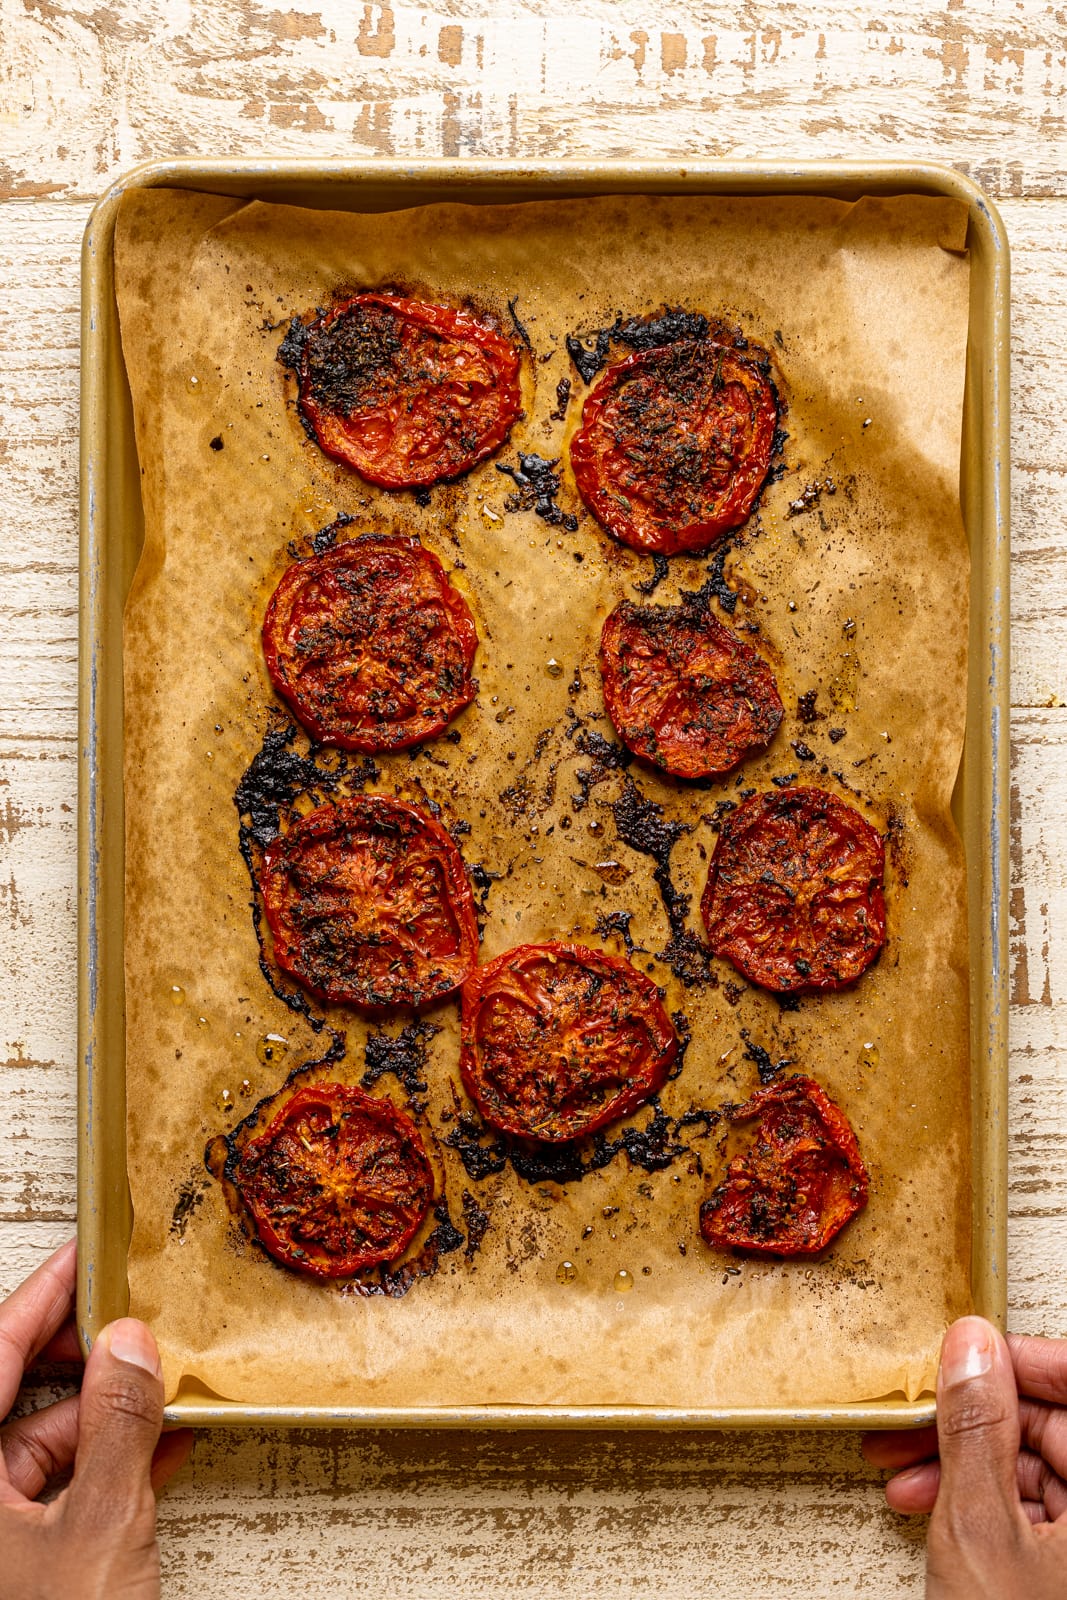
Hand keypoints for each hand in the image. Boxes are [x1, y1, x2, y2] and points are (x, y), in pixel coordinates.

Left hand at [0, 1238, 191, 1599]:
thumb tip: (129, 1346)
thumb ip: (118, 1426)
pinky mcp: (8, 1568)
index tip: (85, 1255)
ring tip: (161, 1386)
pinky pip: (47, 1495)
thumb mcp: (101, 1530)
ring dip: (100, 1416)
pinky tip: (155, 1449)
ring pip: (31, 1446)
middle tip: (133, 1317)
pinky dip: (100, 1469)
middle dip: (77, 1355)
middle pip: (6, 1396)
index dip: (40, 1296)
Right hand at [863, 1316, 1066, 1596]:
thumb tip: (971, 1344)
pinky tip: (936, 1510)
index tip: (965, 1351)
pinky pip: (1045, 1512)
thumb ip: (974, 1424)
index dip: (1020, 1358)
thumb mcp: (979, 1528)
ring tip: (906, 1479)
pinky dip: (988, 1506)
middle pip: (1058, 1426)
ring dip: (970, 1466)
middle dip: (975, 1421)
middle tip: (911, 1425)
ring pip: (1044, 1468)